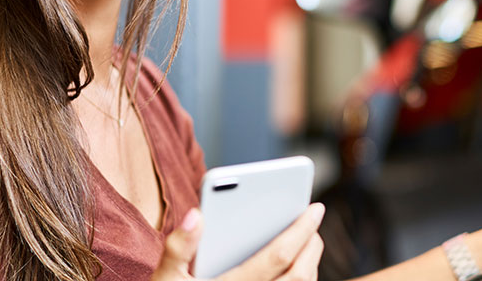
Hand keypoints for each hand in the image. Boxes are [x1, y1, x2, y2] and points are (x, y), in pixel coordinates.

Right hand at [155, 203, 325, 280]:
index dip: (301, 230)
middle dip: (312, 244)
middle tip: (313, 220)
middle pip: (301, 275)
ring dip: (310, 263)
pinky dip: (301, 280)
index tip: (316, 207)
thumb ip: (179, 247)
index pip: (279, 257)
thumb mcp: (165, 279)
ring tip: (307, 238)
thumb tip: (197, 214)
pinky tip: (295, 264)